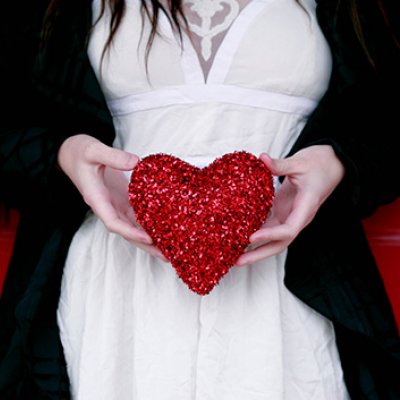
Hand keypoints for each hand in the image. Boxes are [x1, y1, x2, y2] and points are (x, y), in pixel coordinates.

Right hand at [58, 134, 166, 260]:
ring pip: (133, 226)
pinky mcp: (121, 199)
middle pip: (126, 231)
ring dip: (150, 239)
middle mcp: (106, 206)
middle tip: (166, 256)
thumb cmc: (78, 152)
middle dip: (145, 245)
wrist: (70, 153)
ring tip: (170, 249)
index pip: (113, 222)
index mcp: (96, 198)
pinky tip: (164, 230)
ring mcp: (114, 204)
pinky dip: (149, 224)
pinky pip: (135, 215)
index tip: (148, 237)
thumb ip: (112, 156)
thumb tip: (136, 162)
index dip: (130, 231)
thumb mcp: (93, 150)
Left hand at [235, 145, 344, 265]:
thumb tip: (262, 159)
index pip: (289, 229)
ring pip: (273, 238)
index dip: (270, 235)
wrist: (332, 164)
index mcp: (306, 207)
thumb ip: (281, 164)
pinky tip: (239, 235)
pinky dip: (256, 231)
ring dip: (255, 247)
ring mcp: (291, 215)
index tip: (251, 238)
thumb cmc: (320, 164)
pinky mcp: (284, 210)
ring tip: (235, 254)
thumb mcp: (300, 162)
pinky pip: (269, 226)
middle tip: (238, 261)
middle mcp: (298, 217)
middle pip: (280, 243)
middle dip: (259, 254)